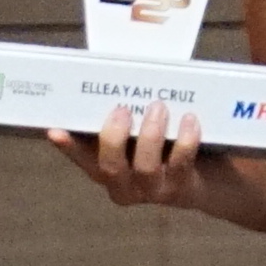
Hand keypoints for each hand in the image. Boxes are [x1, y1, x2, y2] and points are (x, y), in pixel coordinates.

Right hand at [54, 101, 214, 213]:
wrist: (210, 177)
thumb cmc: (167, 143)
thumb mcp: (141, 129)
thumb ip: (125, 114)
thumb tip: (113, 75)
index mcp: (106, 168)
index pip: (82, 158)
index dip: (69, 147)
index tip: (55, 131)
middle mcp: (125, 185)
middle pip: (110, 168)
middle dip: (113, 137)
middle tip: (122, 109)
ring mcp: (152, 190)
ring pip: (144, 167)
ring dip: (150, 135)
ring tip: (159, 107)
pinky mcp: (181, 188)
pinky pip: (180, 165)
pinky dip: (185, 141)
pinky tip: (189, 120)